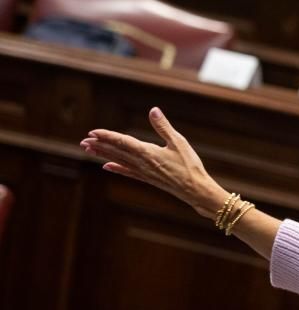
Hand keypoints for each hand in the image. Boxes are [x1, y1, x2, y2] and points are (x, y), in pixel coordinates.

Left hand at [80, 107, 227, 218]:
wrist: (195, 190)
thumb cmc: (190, 166)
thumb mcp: (179, 142)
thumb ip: (164, 127)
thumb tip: (153, 110)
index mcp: (148, 152)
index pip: (123, 142)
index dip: (107, 136)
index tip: (92, 132)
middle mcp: (142, 163)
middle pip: (117, 152)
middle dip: (100, 146)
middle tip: (84, 142)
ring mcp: (144, 172)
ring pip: (119, 161)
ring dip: (103, 155)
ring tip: (89, 150)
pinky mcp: (149, 179)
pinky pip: (128, 172)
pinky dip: (117, 168)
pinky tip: (107, 167)